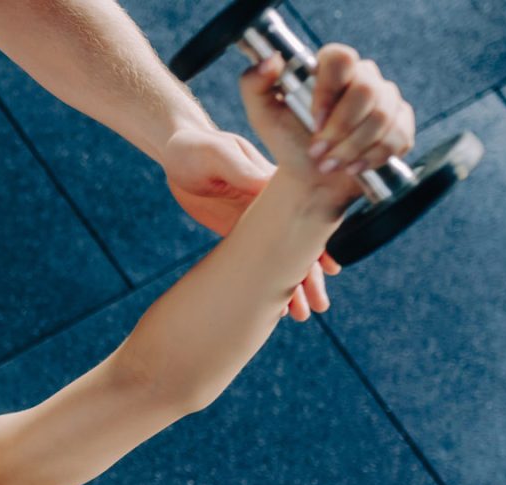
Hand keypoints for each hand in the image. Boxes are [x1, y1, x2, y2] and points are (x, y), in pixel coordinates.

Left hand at [161, 127, 335, 317]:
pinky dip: (265, 285)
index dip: (317, 243)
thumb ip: (240, 168)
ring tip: (300, 316)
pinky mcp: (240, 235)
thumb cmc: (198, 147)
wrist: (176, 154)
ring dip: (293, 287)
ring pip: (280, 260)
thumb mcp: (217, 153)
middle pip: (299, 245)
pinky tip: (274, 309)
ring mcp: (259, 224)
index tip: (329, 269)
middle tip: (318, 306)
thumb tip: (265, 182)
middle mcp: (274, 207)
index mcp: (276, 184)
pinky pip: (257, 264)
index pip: (304, 216)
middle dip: (310, 276)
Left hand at [239, 44, 415, 219]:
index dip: (329, 91)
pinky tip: (354, 167)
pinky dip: (372, 157)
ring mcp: (387, 100)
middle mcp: (363, 77)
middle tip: (319, 152)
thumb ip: (254, 83)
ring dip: (353, 148)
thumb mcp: (263, 115)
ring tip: (331, 164)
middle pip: (367, 91)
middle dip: (341, 129)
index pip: (340, 58)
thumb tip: (270, 61)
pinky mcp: (402, 124)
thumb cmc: (288, 141)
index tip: (314, 121)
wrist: (312, 179)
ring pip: (382, 117)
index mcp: (331, 68)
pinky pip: (398, 136)